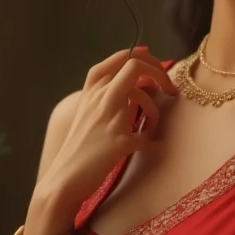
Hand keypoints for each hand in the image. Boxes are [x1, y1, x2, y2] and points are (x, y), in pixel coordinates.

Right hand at [38, 46, 179, 214]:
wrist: (65, 178)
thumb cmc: (80, 145)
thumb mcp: (90, 112)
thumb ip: (110, 94)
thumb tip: (141, 80)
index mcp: (92, 89)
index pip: (123, 56)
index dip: (146, 58)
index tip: (158, 69)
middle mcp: (100, 98)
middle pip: (136, 66)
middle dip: (161, 74)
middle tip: (169, 89)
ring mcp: (109, 119)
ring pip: (146, 99)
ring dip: (155, 115)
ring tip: (150, 130)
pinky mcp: (119, 142)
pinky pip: (147, 137)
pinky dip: (151, 143)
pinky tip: (146, 149)